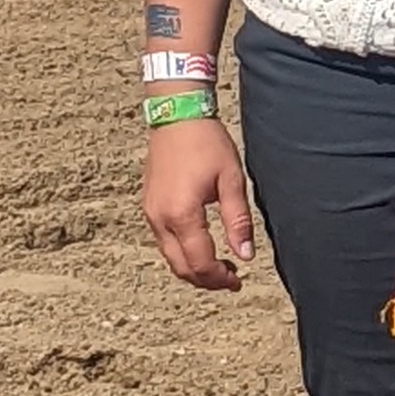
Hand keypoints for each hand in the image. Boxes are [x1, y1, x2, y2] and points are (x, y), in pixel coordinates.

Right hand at [143, 118, 256, 290]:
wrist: (177, 115)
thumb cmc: (206, 143)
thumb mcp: (231, 180)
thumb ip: (238, 221)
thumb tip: (245, 255)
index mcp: (182, 214)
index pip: (200, 262)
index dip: (220, 278)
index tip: (238, 280)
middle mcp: (160, 218)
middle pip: (181, 267)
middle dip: (206, 280)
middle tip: (230, 279)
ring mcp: (151, 213)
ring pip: (170, 257)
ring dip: (193, 268)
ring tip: (219, 265)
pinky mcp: (149, 206)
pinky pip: (163, 241)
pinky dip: (181, 252)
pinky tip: (201, 246)